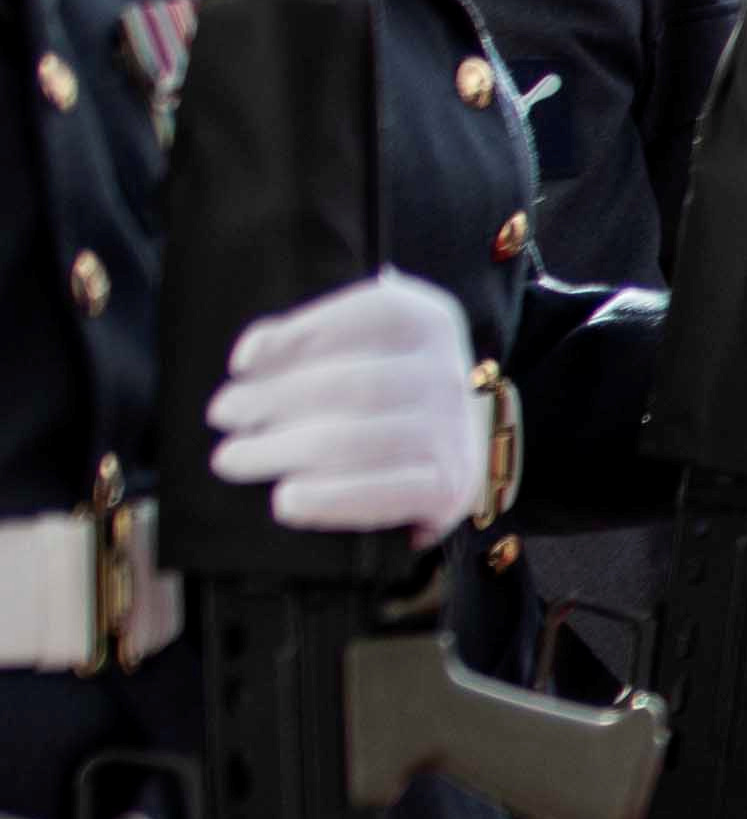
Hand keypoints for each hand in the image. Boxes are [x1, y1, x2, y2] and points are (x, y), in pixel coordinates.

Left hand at [202, 268, 486, 536]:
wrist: (445, 452)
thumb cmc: (378, 392)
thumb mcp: (355, 344)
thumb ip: (304, 338)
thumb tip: (251, 359)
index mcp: (427, 323)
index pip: (368, 316)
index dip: (299, 336)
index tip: (240, 366)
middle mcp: (447, 375)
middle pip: (352, 385)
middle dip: (274, 400)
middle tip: (223, 416)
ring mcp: (452, 434)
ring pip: (353, 440)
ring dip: (279, 450)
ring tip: (232, 459)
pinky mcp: (448, 489)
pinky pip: (378, 495)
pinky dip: (325, 499)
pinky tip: (284, 501)